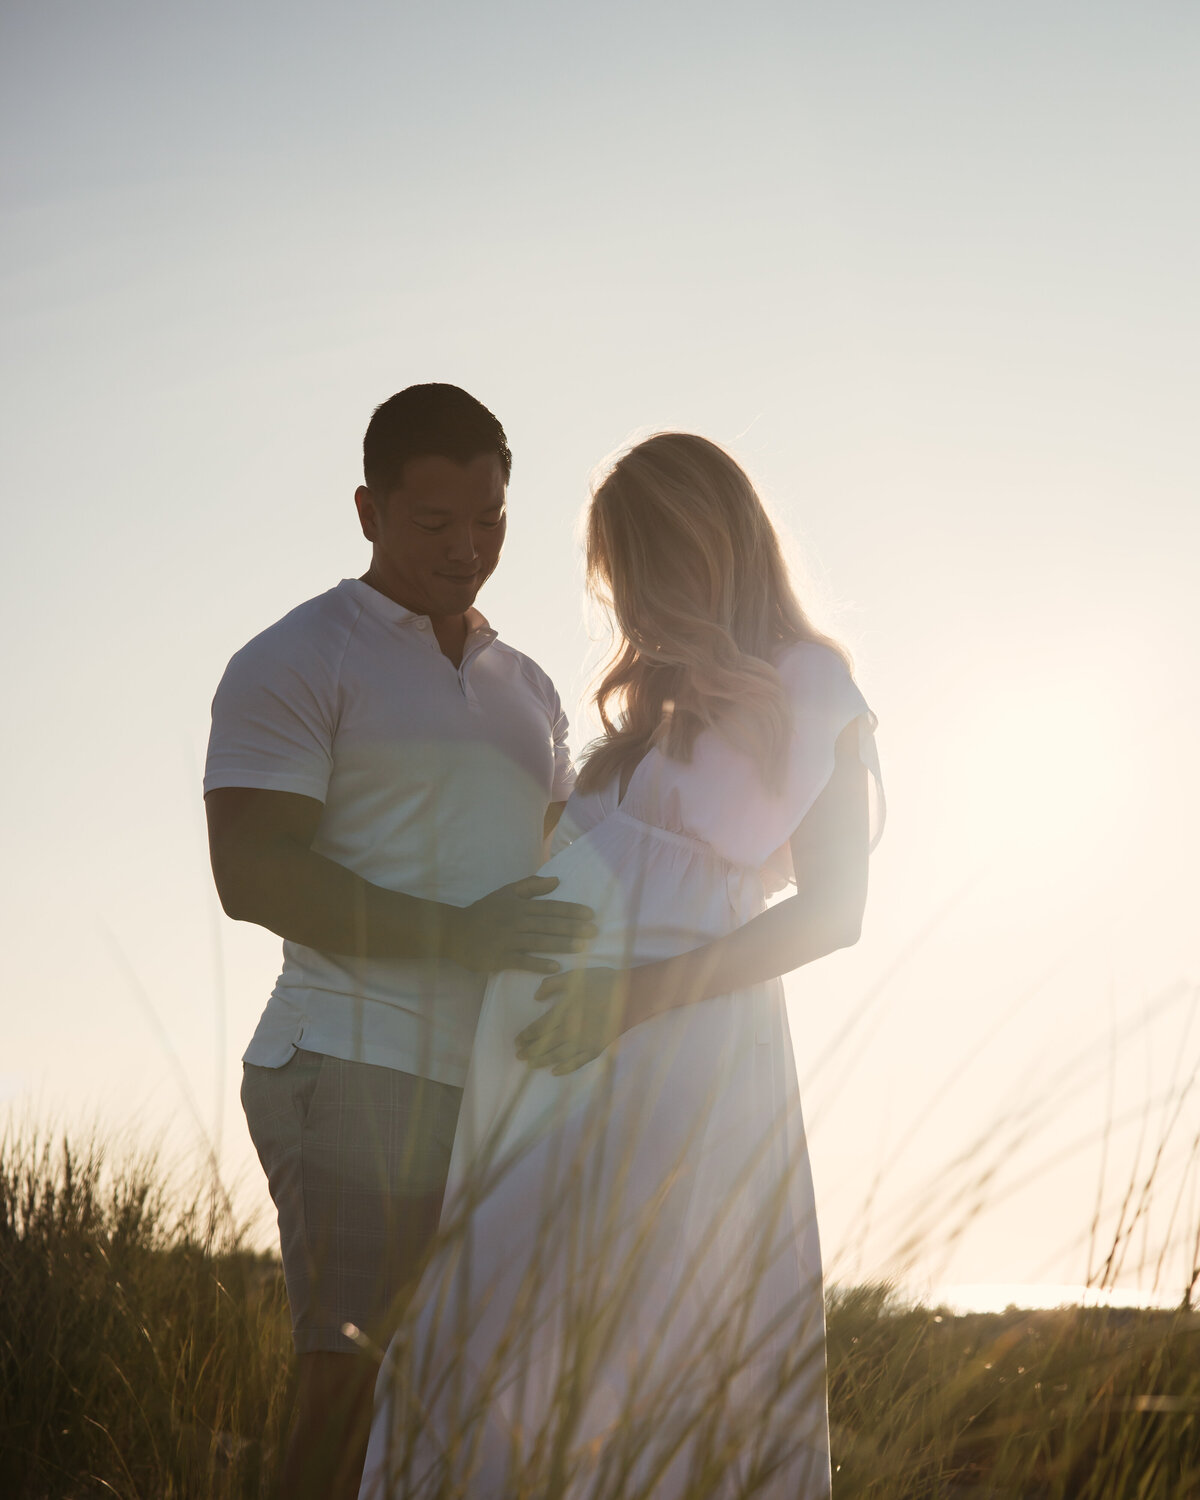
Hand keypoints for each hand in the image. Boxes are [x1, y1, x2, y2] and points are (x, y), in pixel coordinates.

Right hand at [449, 877, 595, 974]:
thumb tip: (557, 880)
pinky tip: (555, 967)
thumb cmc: (485, 912)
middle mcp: (515, 921)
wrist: (456, 931)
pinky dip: (539, 964)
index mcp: (519, 906)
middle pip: (548, 924)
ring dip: (561, 945)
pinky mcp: (499, 958)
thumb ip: (531, 885)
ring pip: (539, 942)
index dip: (571, 910)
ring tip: (582, 948)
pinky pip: (522, 961)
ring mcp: (507, 940)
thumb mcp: (506, 892)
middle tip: (594, 932)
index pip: (550, 907)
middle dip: (572, 928)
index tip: (590, 914)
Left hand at [515, 966, 630, 1073]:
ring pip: (557, 1056)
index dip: (526, 1036)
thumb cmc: (602, 983)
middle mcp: (570, 1031)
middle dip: (529, 1051)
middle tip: (519, 1056)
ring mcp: (583, 1042)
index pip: (538, 1028)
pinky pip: (577, 1063)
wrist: (631, 995)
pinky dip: (565, 1069)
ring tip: (530, 1065)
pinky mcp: (596, 1049)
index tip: (517, 1040)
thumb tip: (536, 996)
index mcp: (563, 1012)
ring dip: (542, 1061)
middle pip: (544, 1045)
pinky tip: (555, 1071)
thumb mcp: (574, 976)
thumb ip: (552, 985)